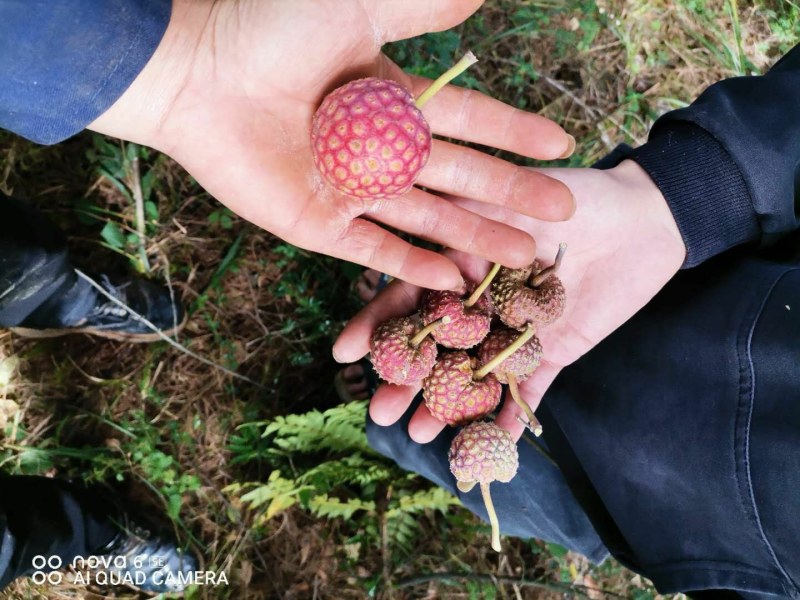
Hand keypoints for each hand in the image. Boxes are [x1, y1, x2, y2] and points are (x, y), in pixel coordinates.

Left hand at [88, 0, 576, 289]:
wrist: (196, 76)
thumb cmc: (269, 33)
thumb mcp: (355, 9)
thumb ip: (419, 9)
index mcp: (393, 99)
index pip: (470, 119)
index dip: (515, 132)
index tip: (561, 144)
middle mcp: (380, 148)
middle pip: (460, 177)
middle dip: (510, 193)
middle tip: (563, 210)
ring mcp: (352, 191)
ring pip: (428, 219)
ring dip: (475, 237)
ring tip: (524, 255)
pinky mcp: (320, 225)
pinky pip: (375, 250)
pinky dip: (412, 266)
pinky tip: (451, 279)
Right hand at [333, 160, 686, 441]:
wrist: (645, 218)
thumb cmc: (575, 197)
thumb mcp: (509, 198)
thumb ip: (462, 218)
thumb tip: (401, 233)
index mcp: (463, 264)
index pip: (410, 296)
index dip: (377, 325)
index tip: (345, 353)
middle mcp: (482, 303)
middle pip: (435, 348)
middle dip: (405, 381)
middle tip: (378, 414)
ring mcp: (514, 331)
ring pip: (472, 375)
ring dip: (446, 407)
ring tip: (417, 436)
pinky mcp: (553, 351)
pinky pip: (528, 390)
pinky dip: (511, 417)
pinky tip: (490, 446)